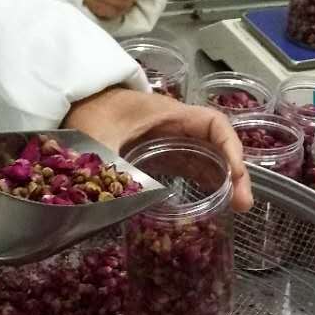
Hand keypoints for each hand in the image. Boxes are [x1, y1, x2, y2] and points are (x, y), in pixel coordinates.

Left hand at [63, 88, 252, 211]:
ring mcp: (169, 142)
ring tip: (236, 210)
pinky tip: (214, 205)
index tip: (234, 174)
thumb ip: (105, 167)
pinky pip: (190, 167)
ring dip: (224, 181)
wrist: (70, 104)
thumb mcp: (94, 140)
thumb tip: (117, 203)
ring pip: (207, 158)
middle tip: (243, 205)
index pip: (212, 124)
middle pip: (217, 145)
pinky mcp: (160, 156)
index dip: (229, 146)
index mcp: (167, 115)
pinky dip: (205, 184)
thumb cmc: (85, 113)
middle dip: (235, 172)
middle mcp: (175, 127)